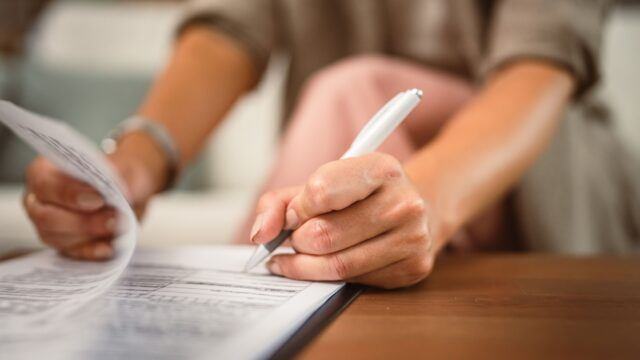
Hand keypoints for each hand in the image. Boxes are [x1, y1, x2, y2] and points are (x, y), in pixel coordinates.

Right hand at [23, 132, 166, 260]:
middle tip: (114, 218)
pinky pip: (72, 254)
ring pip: (57, 238)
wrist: (131, 193)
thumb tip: (121, 191)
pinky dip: (91, 251)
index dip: (69, 194)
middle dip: (83, 221)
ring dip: (89, 235)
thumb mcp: (124, 169)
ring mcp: (47, 227)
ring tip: (118, 227)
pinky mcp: (63, 246)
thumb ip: (120, 176)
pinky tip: (108, 247)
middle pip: (46, 218)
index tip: (99, 199)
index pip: (44, 184)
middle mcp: (38, 200)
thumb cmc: (119, 176)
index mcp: (43, 172)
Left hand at [250, 153, 438, 288]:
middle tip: (295, 238)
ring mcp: (412, 238)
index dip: (296, 208)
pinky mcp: (413, 268)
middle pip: (323, 235)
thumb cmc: (362, 195)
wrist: (418, 207)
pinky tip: (329, 264)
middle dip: (297, 240)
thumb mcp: (323, 181)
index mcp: (381, 168)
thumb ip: (280, 202)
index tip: (292, 215)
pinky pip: (354, 280)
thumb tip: (261, 235)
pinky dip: (332, 276)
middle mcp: (403, 203)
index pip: (320, 191)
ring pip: (336, 264)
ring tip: (300, 255)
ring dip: (306, 264)